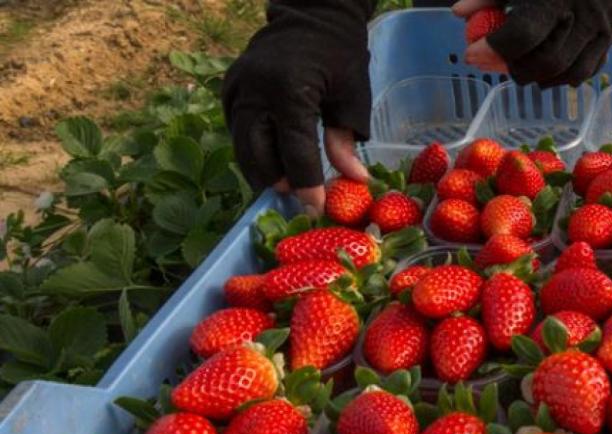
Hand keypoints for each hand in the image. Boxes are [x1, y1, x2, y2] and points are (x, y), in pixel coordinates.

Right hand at [222, 0, 373, 216]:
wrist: (311, 15)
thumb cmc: (339, 54)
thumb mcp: (352, 95)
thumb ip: (346, 139)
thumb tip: (355, 180)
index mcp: (288, 91)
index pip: (294, 151)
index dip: (305, 183)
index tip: (316, 208)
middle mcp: (254, 91)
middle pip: (257, 154)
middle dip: (277, 181)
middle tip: (298, 197)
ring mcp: (236, 90)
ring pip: (241, 146)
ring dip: (262, 169)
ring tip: (286, 184)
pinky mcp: (229, 90)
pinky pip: (237, 131)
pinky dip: (253, 150)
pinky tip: (273, 161)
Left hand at [453, 0, 611, 87]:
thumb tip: (460, 13)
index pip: (522, 34)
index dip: (494, 49)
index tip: (472, 53)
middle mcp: (584, 12)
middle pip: (547, 61)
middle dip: (518, 70)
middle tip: (499, 65)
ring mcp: (604, 25)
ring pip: (571, 72)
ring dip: (542, 78)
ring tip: (523, 69)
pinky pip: (590, 68)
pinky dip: (566, 75)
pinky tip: (548, 69)